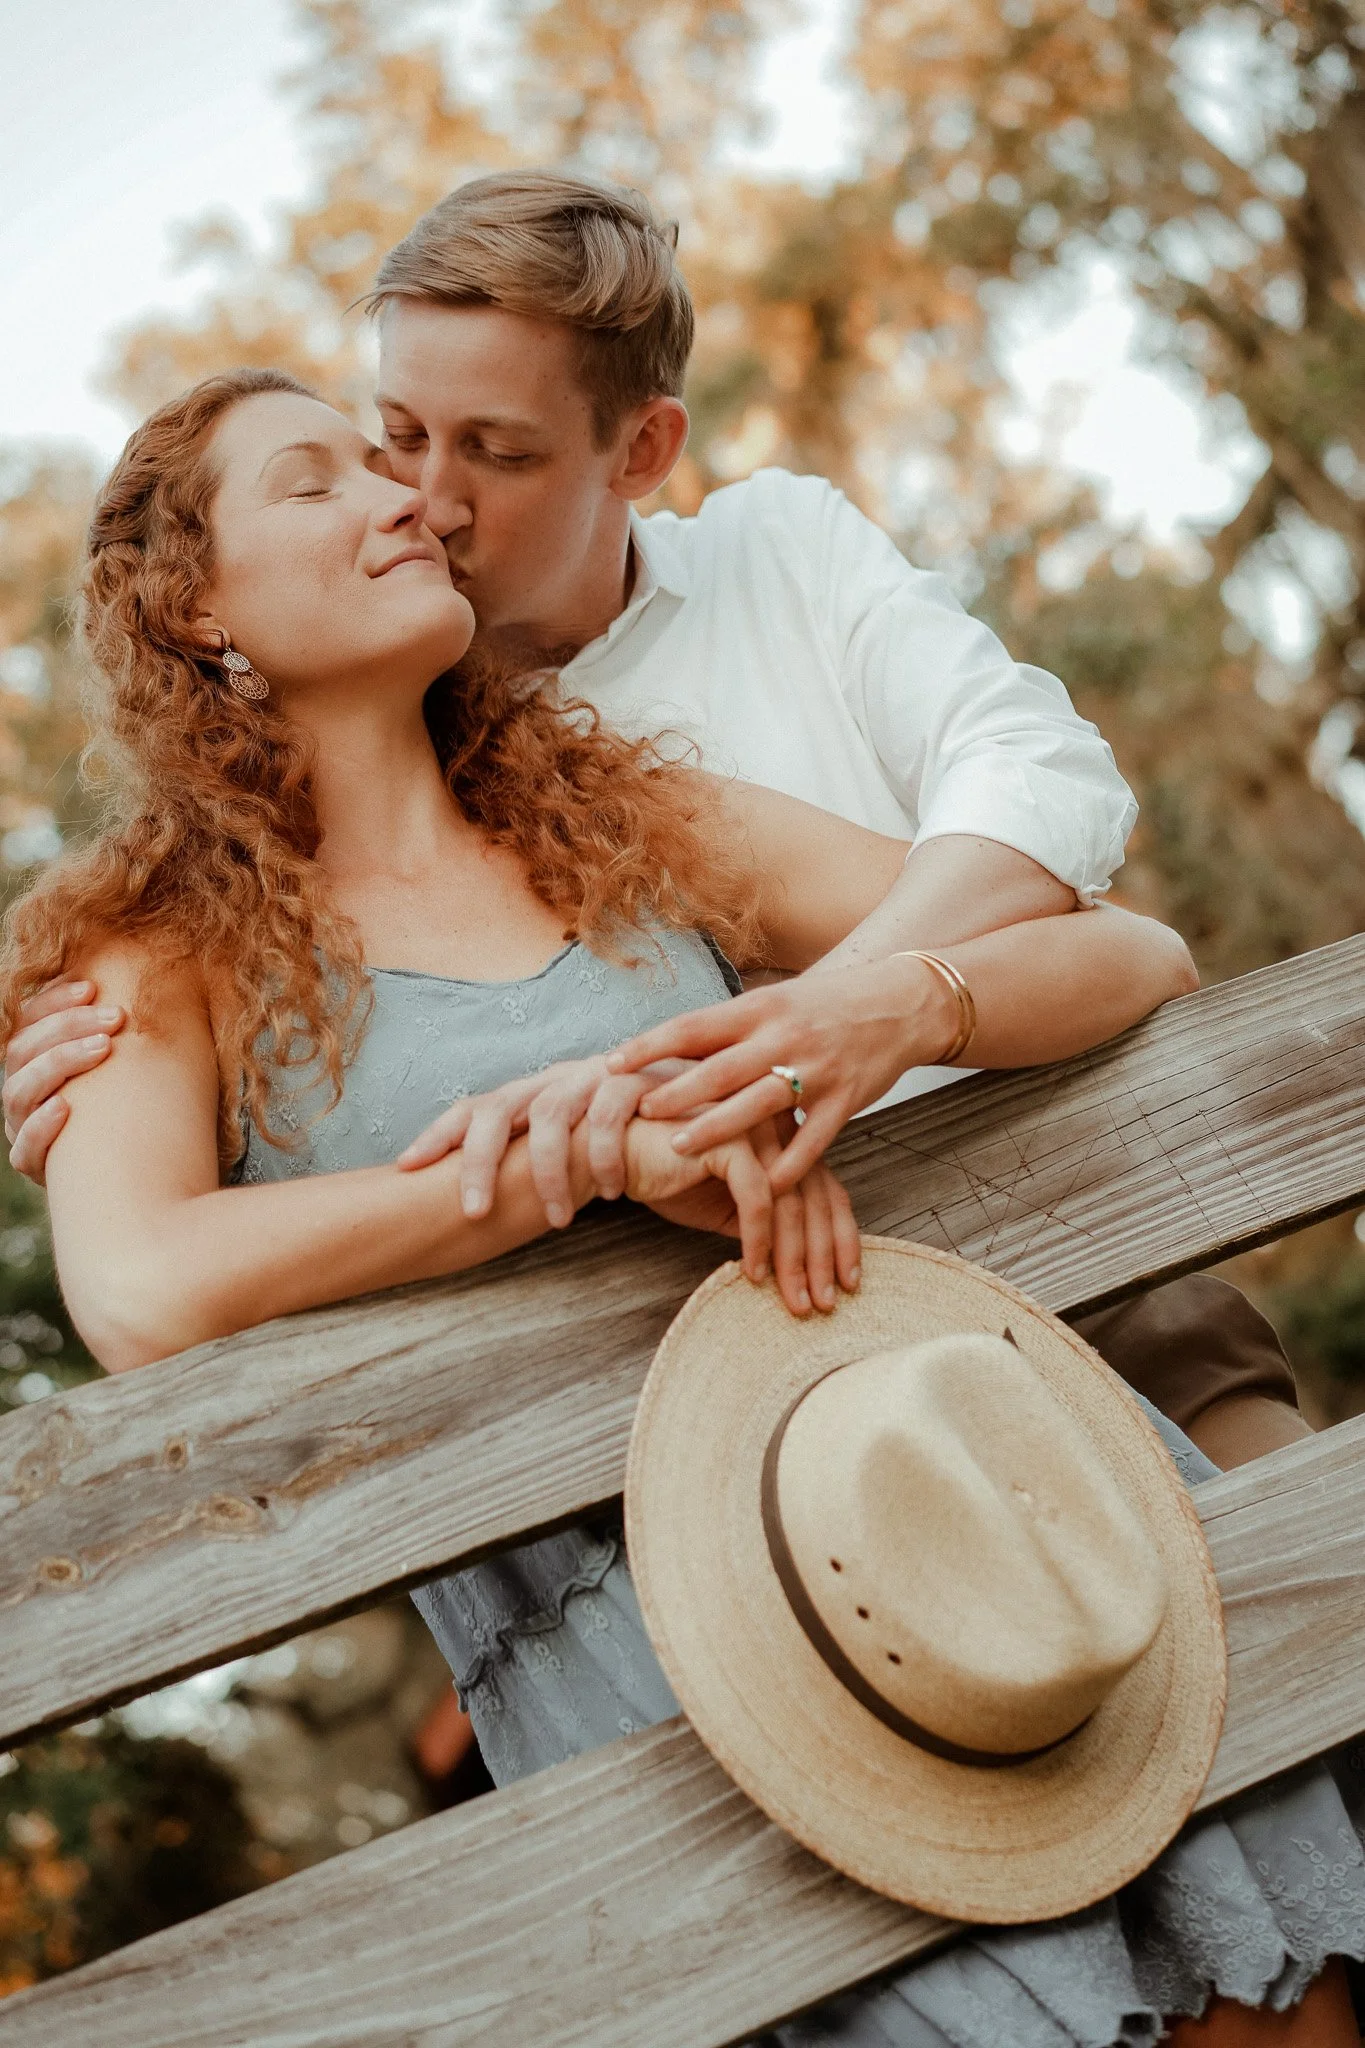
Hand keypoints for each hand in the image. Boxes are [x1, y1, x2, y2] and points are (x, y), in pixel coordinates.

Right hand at [3, 980, 125, 1184]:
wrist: (141, 1166)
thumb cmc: (133, 1098)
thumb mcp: (123, 1059)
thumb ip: (116, 1027)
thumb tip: (143, 980)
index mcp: (33, 1060)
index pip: (27, 1022)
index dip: (53, 1001)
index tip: (92, 987)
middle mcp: (23, 1093)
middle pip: (22, 1052)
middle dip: (67, 1027)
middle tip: (115, 1017)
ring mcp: (23, 1129)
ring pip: (19, 1092)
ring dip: (60, 1063)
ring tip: (103, 1048)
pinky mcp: (35, 1166)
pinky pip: (24, 1150)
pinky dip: (40, 1127)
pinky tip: (65, 1107)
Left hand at [395, 1055, 693, 1227]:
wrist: (697, 1101)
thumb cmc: (625, 1136)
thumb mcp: (571, 1150)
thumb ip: (534, 1164)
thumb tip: (479, 1208)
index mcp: (530, 1095)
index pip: (473, 1109)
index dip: (438, 1134)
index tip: (405, 1166)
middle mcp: (553, 1080)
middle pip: (498, 1108)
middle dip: (480, 1161)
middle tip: (475, 1212)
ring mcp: (592, 1075)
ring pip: (552, 1114)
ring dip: (550, 1172)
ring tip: (560, 1221)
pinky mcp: (636, 1079)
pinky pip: (610, 1113)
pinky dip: (605, 1153)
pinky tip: (609, 1190)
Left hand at [606, 956, 957, 1194]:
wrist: (900, 1004)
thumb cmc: (823, 1007)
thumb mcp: (774, 1003)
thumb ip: (729, 1027)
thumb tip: (666, 1045)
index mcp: (759, 1009)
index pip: (694, 1026)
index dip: (650, 1045)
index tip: (611, 1062)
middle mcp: (784, 1036)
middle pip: (720, 1068)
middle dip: (677, 1092)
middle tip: (637, 1110)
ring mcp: (817, 1069)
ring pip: (759, 1104)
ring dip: (717, 1128)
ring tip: (679, 1147)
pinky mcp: (846, 1100)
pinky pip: (813, 1139)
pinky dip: (787, 1165)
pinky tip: (761, 1186)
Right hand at [624, 1113, 861, 1315]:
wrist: (609, 1151)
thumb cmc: (663, 1173)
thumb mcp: (723, 1203)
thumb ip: (761, 1218)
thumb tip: (793, 1259)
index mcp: (782, 1137)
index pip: (827, 1189)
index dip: (842, 1238)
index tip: (847, 1282)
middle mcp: (777, 1126)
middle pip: (819, 1196)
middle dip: (825, 1257)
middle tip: (825, 1304)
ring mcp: (755, 1128)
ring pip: (793, 1201)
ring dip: (796, 1258)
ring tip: (796, 1300)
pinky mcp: (729, 1139)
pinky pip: (758, 1198)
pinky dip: (759, 1240)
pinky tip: (754, 1272)